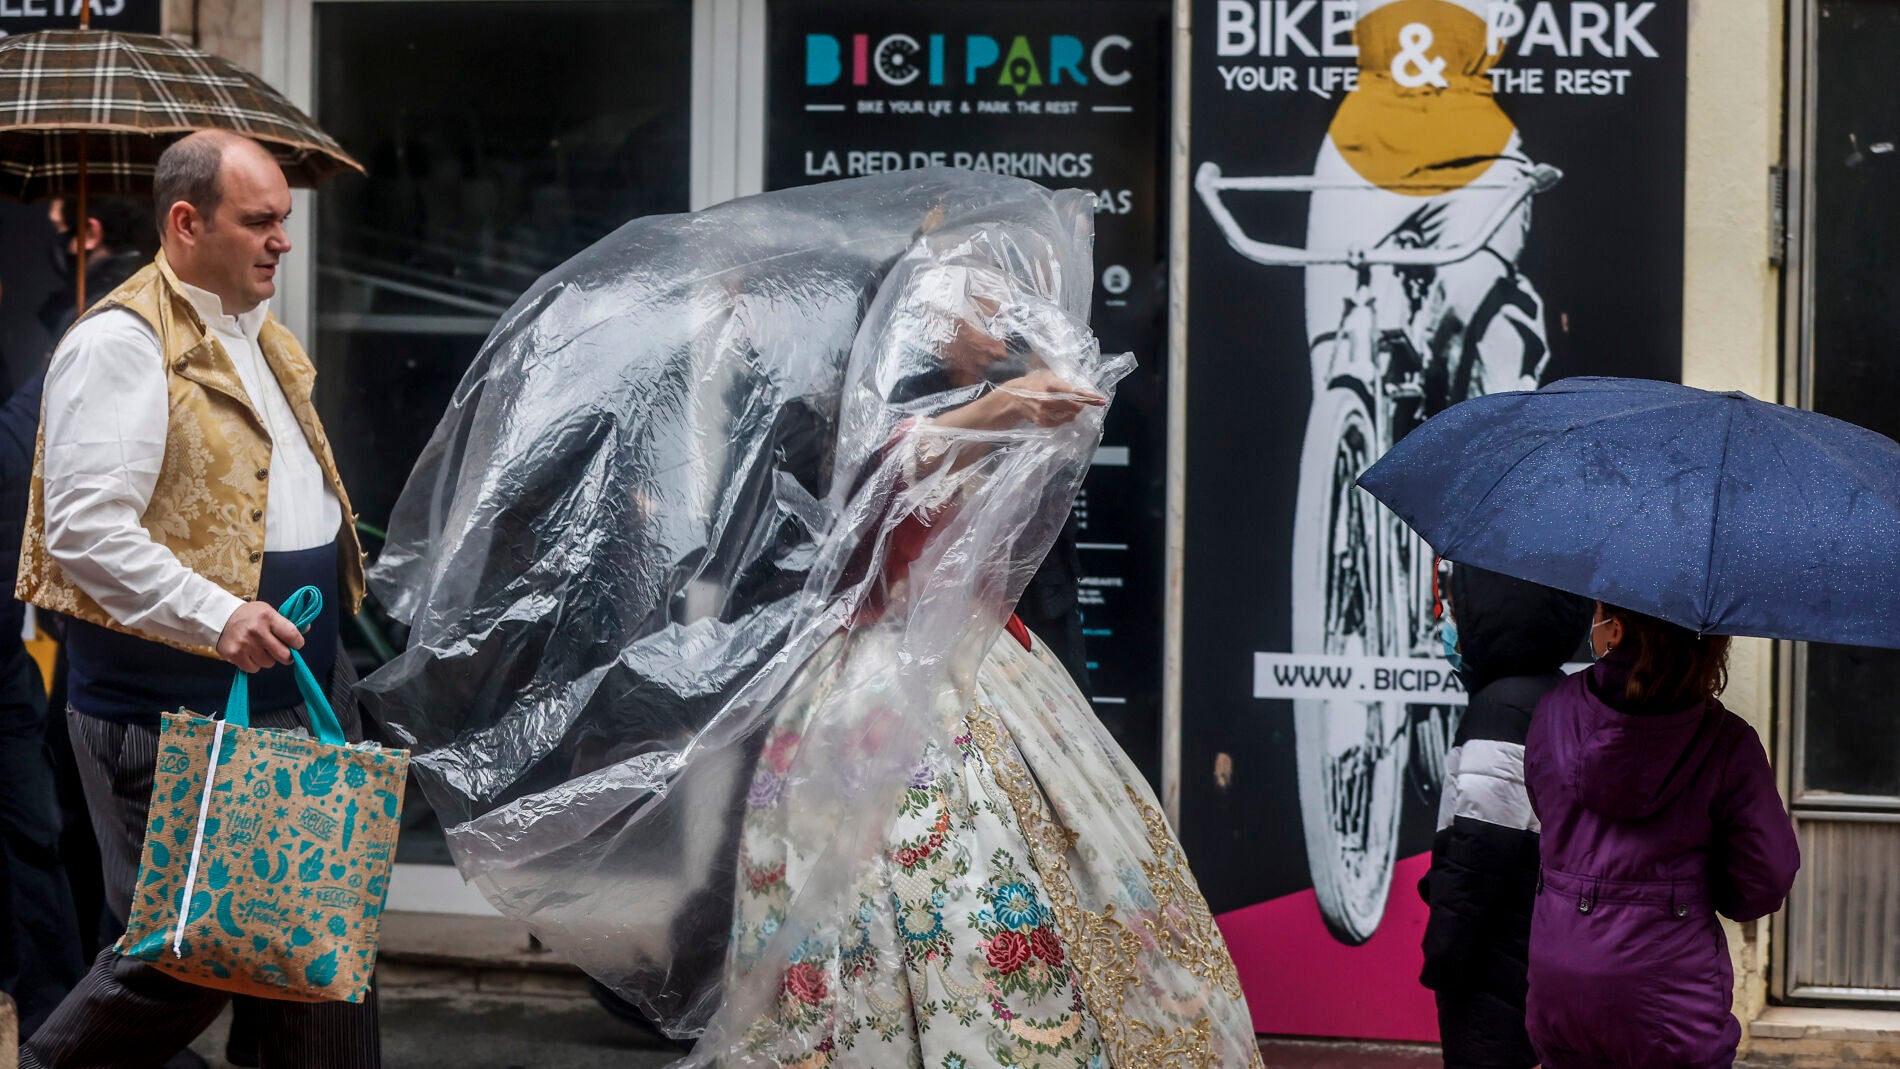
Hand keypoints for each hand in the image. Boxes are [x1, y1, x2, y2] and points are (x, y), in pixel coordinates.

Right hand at [217, 601, 304, 672]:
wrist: (220, 617)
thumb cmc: (250, 615)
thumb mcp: (269, 612)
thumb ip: (287, 623)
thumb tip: (306, 629)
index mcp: (268, 617)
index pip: (292, 635)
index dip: (298, 643)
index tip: (295, 644)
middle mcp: (256, 631)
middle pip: (283, 655)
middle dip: (286, 655)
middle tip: (281, 652)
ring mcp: (244, 644)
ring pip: (269, 663)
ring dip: (268, 659)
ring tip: (260, 649)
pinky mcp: (234, 654)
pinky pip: (254, 669)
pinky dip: (254, 664)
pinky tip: (250, 654)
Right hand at [971, 370, 1105, 429]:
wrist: (1012, 399)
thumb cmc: (1032, 384)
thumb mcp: (1046, 375)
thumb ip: (1063, 380)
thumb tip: (1081, 388)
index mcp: (1051, 385)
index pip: (1075, 392)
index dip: (1090, 397)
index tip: (1101, 400)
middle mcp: (1049, 400)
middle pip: (1076, 407)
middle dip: (1081, 405)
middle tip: (1081, 402)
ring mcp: (1046, 414)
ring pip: (1070, 416)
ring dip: (1073, 412)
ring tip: (1065, 406)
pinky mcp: (1043, 423)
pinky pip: (1061, 422)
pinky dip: (1064, 418)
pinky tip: (1057, 412)